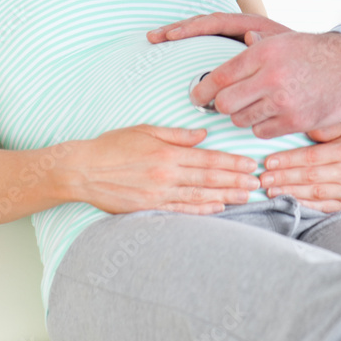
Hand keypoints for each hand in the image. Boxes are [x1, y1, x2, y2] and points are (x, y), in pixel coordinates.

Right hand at [64, 124, 259, 214]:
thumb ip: (177, 134)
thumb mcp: (145, 130)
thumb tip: (203, 135)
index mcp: (168, 153)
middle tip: (257, 183)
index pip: (208, 158)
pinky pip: (181, 210)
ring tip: (245, 197)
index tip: (250, 164)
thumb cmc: (113, 146)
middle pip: (209, 179)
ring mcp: (159, 194)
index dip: (231, 162)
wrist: (83, 170)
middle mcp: (167, 174)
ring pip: (199, 196)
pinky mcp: (149, 208)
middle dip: (235, 180)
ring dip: (225, 196)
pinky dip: (202, 210)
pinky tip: (218, 209)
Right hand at [148, 12, 291, 44]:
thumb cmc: (301, 58)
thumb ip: (269, 42)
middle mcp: (241, 28)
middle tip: (153, 37)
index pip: (216, 22)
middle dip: (177, 29)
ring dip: (179, 35)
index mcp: (252, 25)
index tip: (171, 35)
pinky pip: (209, 44)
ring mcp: (237, 37)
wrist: (316, 63)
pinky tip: (175, 55)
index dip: (192, 27)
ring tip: (155, 40)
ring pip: (203, 32)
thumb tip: (249, 35)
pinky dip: (191, 46)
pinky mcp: (237, 49)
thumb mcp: (286, 48)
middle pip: (203, 24)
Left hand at [189, 30, 340, 138]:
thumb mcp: (283, 40)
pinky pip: (263, 132)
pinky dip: (262, 127)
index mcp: (264, 52)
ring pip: (242, 119)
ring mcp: (284, 101)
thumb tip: (230, 51)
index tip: (197, 95)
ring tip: (251, 108)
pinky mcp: (296, 121)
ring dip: (242, 116)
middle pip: (225, 103)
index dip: (203, 89)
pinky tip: (269, 116)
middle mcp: (271, 76)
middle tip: (222, 105)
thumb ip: (255, 48)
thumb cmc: (316, 53)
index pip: (221, 76)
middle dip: (220, 106)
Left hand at [259, 122, 340, 211]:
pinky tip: (290, 202)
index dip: (288, 159)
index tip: (269, 161)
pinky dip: (305, 205)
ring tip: (270, 191)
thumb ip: (325, 129)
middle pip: (309, 176)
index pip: (311, 156)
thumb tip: (303, 125)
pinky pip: (322, 207)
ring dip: (290, 192)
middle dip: (283, 177)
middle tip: (263, 178)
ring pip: (314, 192)